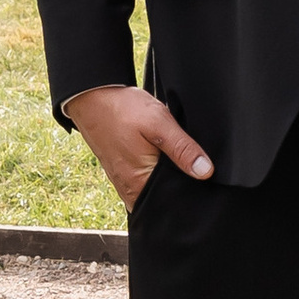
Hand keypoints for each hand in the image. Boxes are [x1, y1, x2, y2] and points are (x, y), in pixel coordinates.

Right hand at [64, 83, 214, 210]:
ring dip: (166, 175)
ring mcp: (124, 183)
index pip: (174, 200)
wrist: (92, 98)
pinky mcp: (122, 174)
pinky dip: (155, 170)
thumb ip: (183, 149)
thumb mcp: (158, 123)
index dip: (191, 188)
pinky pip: (145, 180)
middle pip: (165, 196)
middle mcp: (130, 190)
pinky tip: (158, 155)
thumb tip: (205, 171)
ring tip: (169, 154)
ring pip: (156, 188)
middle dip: (179, 182)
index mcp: (139, 184)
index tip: (201, 173)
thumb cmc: (121, 110)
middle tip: (182, 157)